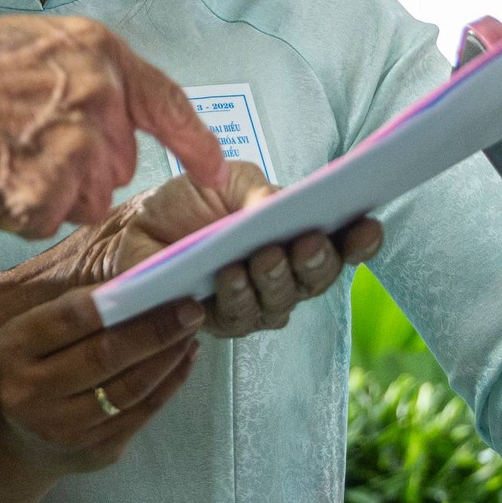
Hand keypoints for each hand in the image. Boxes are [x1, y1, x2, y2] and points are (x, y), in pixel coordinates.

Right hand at [0, 16, 224, 238]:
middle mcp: (101, 100)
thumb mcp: (38, 44)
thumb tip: (118, 120)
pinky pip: (51, 219)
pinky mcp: (49, 196)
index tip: (217, 170)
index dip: (197, 142)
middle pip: (119, 164)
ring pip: (89, 198)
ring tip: (3, 155)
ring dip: (55, 191)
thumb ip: (90, 77)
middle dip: (83, 165)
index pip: (169, 102)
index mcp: (101, 54)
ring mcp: (77, 149)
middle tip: (23, 139)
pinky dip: (21, 210)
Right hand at [0, 286, 201, 476]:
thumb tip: (141, 282)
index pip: (71, 317)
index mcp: (14, 348)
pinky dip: (168, 384)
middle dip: (155, 330)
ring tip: (190, 333)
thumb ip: (75, 310)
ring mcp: (62, 428)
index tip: (160, 284)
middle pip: (104, 356)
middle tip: (191, 310)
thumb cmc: (33, 366)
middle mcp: (31, 391)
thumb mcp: (34, 333)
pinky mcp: (92, 451)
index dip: (119, 300)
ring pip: (129, 390)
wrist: (18, 439)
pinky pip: (141, 414)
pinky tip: (183, 360)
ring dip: (168, 358)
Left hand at [64, 164, 382, 336]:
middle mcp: (283, 275)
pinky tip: (231, 275)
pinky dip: (239, 295)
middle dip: (316, 261)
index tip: (368, 225)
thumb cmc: (187, 202)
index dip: (359, 240)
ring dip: (277, 279)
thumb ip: (259, 194)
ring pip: (282, 302)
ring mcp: (254, 302)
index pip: (340, 245)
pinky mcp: (218, 321)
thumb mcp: (228, 181)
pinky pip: (239, 317)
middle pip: (317, 279)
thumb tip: (283, 206)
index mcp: (294, 236)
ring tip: (265, 256)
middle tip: (307, 241)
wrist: (133, 227)